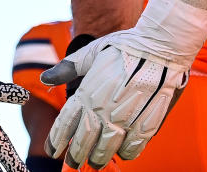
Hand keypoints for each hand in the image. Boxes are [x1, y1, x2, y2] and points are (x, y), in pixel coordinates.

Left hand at [42, 34, 188, 168]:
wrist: (161, 46)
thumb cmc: (125, 47)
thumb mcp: (92, 52)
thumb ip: (68, 68)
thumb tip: (45, 78)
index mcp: (87, 93)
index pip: (65, 124)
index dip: (56, 140)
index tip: (52, 151)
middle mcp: (103, 109)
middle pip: (84, 142)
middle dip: (76, 155)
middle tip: (73, 163)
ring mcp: (125, 119)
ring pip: (106, 149)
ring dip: (99, 158)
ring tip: (95, 163)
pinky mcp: (146, 124)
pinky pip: (132, 148)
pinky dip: (125, 153)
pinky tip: (122, 152)